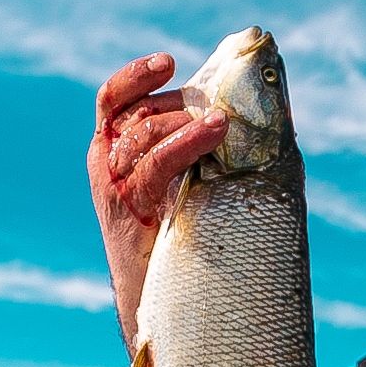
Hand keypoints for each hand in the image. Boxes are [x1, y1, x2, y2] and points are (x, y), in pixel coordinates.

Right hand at [86, 53, 226, 341]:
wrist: (160, 303)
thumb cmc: (185, 240)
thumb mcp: (184, 185)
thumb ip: (199, 148)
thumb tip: (257, 107)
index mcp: (113, 152)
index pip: (114, 100)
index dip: (137, 76)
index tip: (168, 63)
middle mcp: (107, 164)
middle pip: (139, 112)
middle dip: (182, 104)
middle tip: (221, 108)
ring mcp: (115, 186)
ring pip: (148, 131)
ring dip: (189, 121)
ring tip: (224, 122)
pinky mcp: (129, 209)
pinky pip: (157, 163)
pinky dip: (188, 141)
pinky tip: (216, 131)